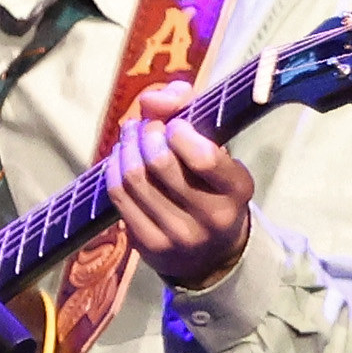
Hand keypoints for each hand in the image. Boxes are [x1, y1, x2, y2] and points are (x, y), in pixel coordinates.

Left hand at [107, 81, 253, 290]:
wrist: (211, 253)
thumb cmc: (211, 185)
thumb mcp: (216, 147)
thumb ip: (187, 108)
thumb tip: (150, 99)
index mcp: (237, 189)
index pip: (203, 156)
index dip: (178, 131)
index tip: (174, 124)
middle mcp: (211, 216)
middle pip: (160, 163)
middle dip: (147, 134)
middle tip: (145, 126)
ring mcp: (178, 235)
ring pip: (135, 178)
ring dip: (126, 147)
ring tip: (131, 136)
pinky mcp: (149, 246)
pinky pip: (119, 196)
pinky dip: (114, 168)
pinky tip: (121, 158)